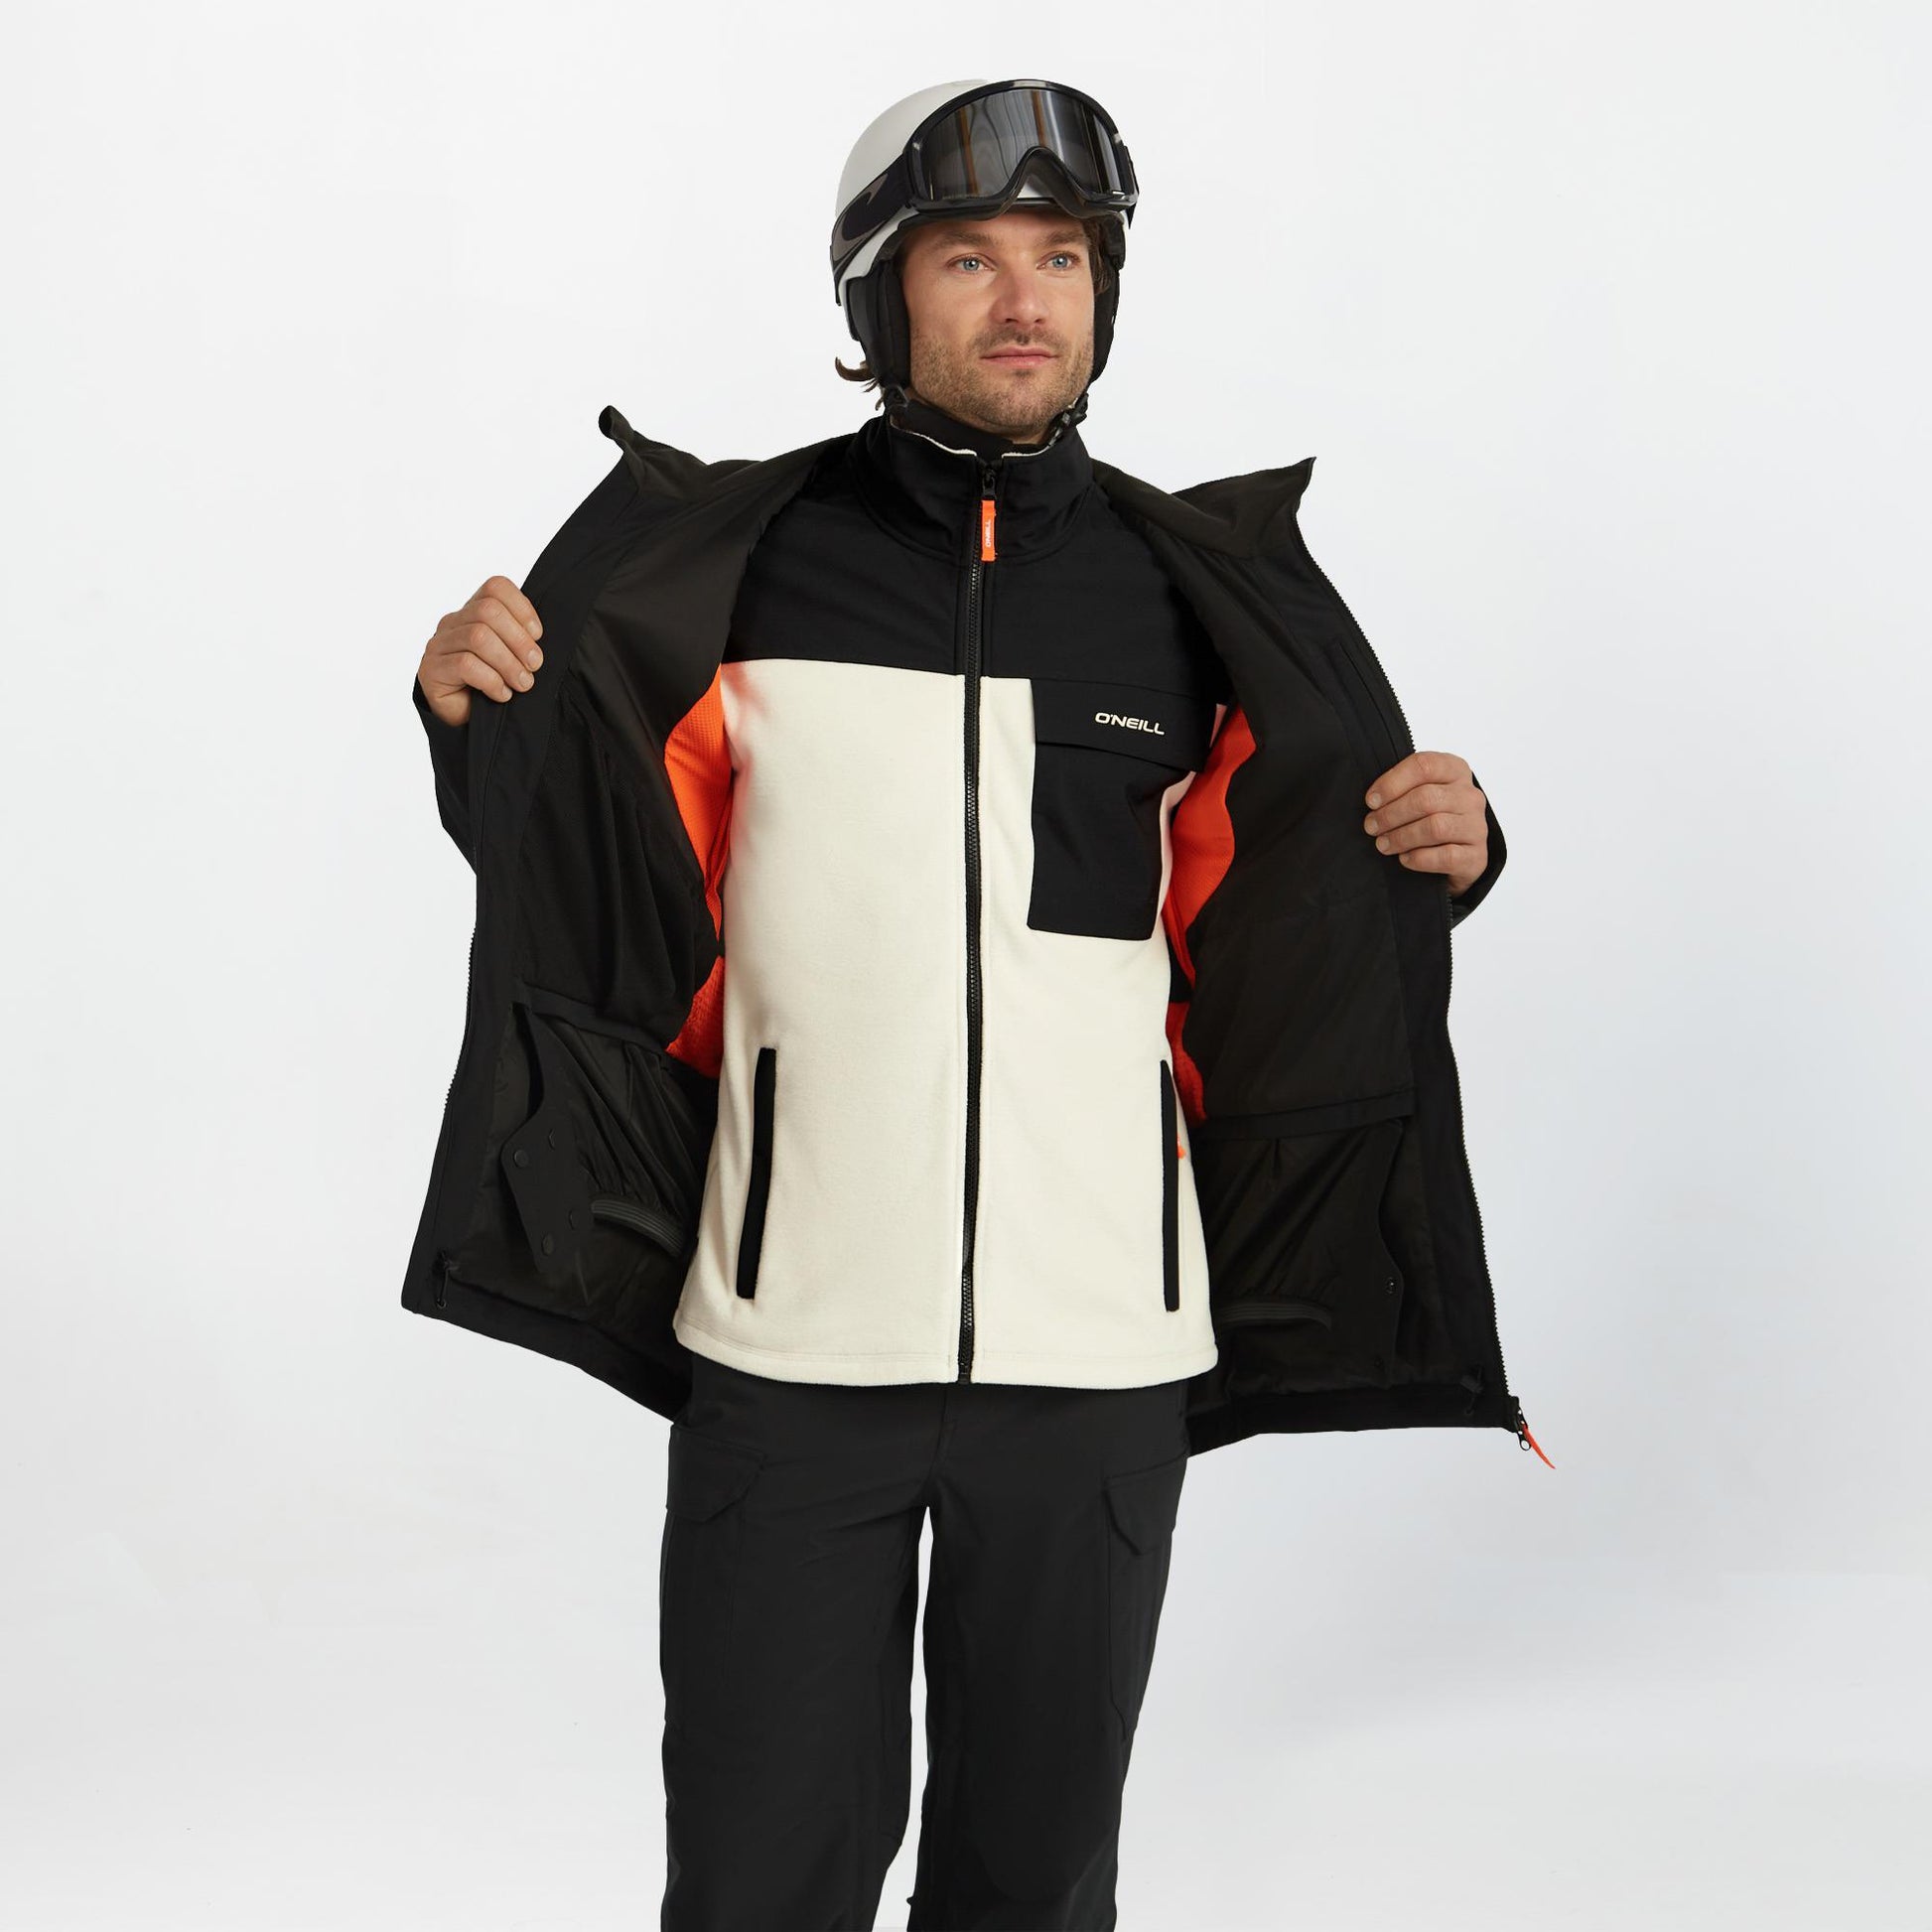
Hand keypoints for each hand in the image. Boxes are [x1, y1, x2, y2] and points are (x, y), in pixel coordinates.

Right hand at [416, 575, 545, 727]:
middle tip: (534, 666)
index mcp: (473, 612)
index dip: (522, 608)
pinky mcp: (432, 669)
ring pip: (478, 637)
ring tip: (522, 684)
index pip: (495, 588)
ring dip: (508, 663)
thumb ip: (522, 641)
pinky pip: (466, 664)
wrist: (464, 721)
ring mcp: (439, 644)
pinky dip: (491, 681)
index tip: (538, 635)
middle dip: (519, 640)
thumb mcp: (513, 658)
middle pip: (488, 612)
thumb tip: (540, 637)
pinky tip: (501, 694)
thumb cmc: (492, 686)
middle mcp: (453, 623)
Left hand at [1362, 750, 1489, 898]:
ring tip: (1383, 844)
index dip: (1392, 783)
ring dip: (1401, 837)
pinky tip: (1405, 858)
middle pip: (1426, 798)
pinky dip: (1419, 858)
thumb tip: (1373, 800)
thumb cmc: (1431, 818)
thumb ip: (1402, 789)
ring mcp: (1476, 826)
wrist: (1458, 856)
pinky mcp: (1476, 856)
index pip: (1424, 765)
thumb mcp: (1418, 794)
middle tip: (1372, 827)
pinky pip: (1446, 856)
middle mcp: (1470, 796)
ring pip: (1435, 827)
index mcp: (1455, 771)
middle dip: (1391, 814)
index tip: (1371, 801)